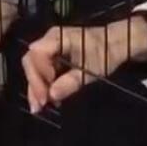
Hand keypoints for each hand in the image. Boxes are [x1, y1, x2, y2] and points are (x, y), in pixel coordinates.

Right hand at [22, 18, 146, 113]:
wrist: (115, 43)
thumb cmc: (105, 53)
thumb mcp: (92, 70)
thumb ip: (70, 82)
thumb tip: (52, 95)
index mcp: (58, 37)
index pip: (36, 54)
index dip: (38, 74)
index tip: (47, 93)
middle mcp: (49, 40)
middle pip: (31, 61)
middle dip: (34, 84)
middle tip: (41, 105)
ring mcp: (49, 48)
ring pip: (33, 67)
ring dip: (36, 87)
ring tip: (40, 108)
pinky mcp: (52, 56)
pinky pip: (41, 70)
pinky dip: (42, 85)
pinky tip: (45, 101)